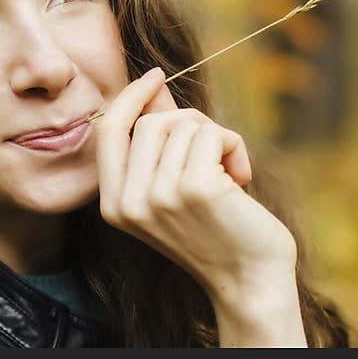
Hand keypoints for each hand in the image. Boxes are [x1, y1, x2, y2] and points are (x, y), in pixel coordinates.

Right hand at [95, 67, 305, 345]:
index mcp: (113, 206)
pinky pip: (212, 133)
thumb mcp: (173, 186)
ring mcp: (159, 196)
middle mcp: (128, 203)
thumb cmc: (216, 230)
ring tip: (229, 173)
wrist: (250, 281)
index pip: (107, 131)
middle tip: (216, 151)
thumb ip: (158, 140)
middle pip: (151, 122)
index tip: (156, 77)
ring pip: (184, 124)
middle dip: (189, 123)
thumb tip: (154, 89)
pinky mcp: (195, 188)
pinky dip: (234, 145)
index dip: (130, 98)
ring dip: (216, 138)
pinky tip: (241, 176)